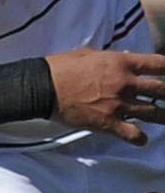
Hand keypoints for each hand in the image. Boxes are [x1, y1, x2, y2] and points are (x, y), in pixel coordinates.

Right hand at [49, 48, 164, 142]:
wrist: (41, 88)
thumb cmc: (59, 68)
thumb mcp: (87, 54)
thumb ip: (111, 57)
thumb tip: (126, 58)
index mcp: (121, 64)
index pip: (159, 64)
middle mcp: (125, 84)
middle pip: (162, 90)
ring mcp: (119, 105)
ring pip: (155, 114)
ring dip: (163, 116)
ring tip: (164, 117)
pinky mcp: (108, 123)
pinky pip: (134, 134)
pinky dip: (140, 138)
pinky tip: (141, 139)